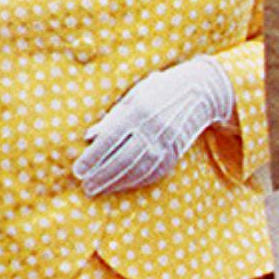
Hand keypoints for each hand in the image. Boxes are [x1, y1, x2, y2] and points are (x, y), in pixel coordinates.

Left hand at [74, 55, 233, 194]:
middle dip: (102, 175)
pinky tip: (120, 185)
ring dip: (115, 182)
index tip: (78, 169)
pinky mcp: (175, 152)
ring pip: (137, 169)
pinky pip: (153, 172)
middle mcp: (153, 128)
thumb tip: (89, 136)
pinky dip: (135, 181)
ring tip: (97, 188)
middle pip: (123, 158)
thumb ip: (112, 117)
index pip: (111, 138)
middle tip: (86, 186)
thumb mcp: (134, 95)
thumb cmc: (159, 90)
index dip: (93, 156)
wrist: (200, 91)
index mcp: (139, 110)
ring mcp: (166, 142)